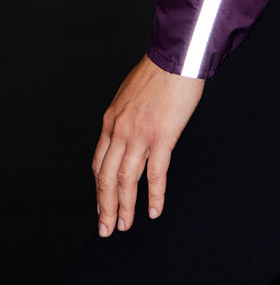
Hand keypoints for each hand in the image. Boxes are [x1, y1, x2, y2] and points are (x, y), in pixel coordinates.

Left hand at [92, 54, 203, 235]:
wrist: (176, 56)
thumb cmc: (158, 71)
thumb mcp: (129, 94)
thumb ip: (125, 117)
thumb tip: (127, 133)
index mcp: (111, 120)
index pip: (99, 163)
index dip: (99, 188)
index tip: (101, 204)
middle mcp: (120, 131)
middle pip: (106, 178)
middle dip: (106, 207)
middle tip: (106, 228)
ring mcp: (140, 135)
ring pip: (126, 181)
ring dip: (124, 207)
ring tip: (125, 225)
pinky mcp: (162, 136)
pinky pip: (155, 173)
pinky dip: (155, 195)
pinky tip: (155, 209)